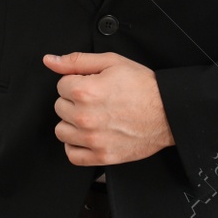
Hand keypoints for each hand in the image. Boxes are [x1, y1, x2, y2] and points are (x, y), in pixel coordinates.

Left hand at [43, 51, 174, 165]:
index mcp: (85, 91)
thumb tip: (50, 60)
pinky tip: (88, 135)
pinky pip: (72, 155)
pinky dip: (76, 146)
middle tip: (95, 100)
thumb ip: (75, 60)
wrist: (168, 111)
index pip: (60, 85)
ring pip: (61, 131)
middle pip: (59, 107)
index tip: (91, 85)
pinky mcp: (102, 156)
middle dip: (73, 101)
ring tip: (92, 117)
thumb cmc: (143, 86)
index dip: (76, 82)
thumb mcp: (110, 62)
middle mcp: (85, 117)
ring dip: (72, 123)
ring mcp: (93, 139)